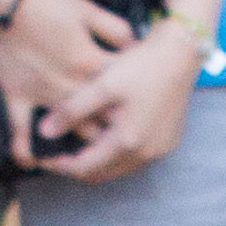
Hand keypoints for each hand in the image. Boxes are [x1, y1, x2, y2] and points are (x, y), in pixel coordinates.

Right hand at [0, 0, 133, 165]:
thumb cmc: (45, 0)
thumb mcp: (88, 8)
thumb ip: (114, 29)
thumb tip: (133, 45)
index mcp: (91, 64)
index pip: (122, 89)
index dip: (136, 99)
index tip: (146, 108)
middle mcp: (71, 87)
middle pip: (101, 119)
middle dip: (117, 134)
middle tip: (128, 144)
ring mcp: (43, 96)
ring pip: (69, 132)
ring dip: (81, 149)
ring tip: (94, 161)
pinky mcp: (17, 96)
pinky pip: (20, 130)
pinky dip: (24, 149)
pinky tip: (31, 164)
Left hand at [32, 14, 206, 183]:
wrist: (182, 52)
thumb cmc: (142, 65)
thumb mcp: (103, 85)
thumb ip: (72, 110)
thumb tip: (43, 132)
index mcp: (127, 142)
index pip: (85, 168)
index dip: (60, 166)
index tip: (43, 157)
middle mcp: (145, 153)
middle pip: (102, 174)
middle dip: (78, 168)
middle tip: (57, 154)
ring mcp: (159, 150)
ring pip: (119, 168)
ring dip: (98, 162)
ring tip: (79, 146)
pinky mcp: (168, 141)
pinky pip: (136, 159)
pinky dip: (117, 154)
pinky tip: (107, 137)